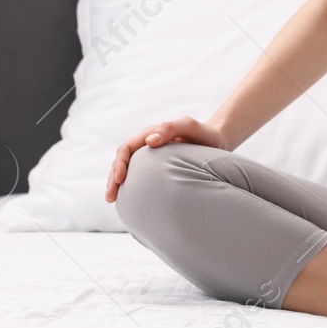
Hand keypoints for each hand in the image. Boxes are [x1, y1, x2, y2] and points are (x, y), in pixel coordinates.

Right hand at [104, 116, 227, 202]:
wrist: (216, 141)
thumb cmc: (203, 133)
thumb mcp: (189, 126)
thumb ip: (170, 129)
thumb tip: (150, 141)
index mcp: (150, 135)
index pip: (126, 149)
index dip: (119, 163)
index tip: (119, 178)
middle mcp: (147, 146)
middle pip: (122, 161)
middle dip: (113, 179)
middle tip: (110, 197)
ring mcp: (151, 158)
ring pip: (128, 171)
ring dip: (117, 184)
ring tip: (112, 200)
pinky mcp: (158, 169)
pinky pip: (139, 178)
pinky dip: (130, 187)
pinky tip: (129, 201)